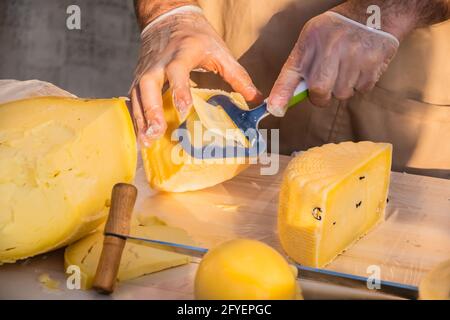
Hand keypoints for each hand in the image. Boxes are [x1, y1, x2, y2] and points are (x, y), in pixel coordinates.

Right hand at [131, 9, 260, 146]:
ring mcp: (146, 69)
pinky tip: (142, 136)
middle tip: (157, 132)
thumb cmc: (197, 37)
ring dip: (141, 118)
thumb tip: (257, 99)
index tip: (184, 110)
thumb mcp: (219, 50)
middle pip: (148, 84)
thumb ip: (237, 75)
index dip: (179, 89)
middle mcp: (160, 61)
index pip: (177, 71)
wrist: (169, 18)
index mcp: (182, 52)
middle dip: (151, 109)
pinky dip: (137, 117)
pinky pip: (134, 98)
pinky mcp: (139, 77)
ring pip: (137, 94)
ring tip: (147, 141)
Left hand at [268, 11, 398, 114]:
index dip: (282, 94)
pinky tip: (360, 66)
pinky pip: (361, 90)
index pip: (291, 73)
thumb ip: (299, 68)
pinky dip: (359, 83)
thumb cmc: (337, 31)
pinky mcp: (372, 64)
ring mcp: (353, 56)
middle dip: (321, 97)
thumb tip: (281, 103)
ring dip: (342, 87)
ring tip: (347, 67)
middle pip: (320, 91)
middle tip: (325, 87)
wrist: (374, 12)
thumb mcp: (312, 39)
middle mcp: (330, 47)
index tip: (275, 110)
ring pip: (341, 93)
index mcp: (310, 41)